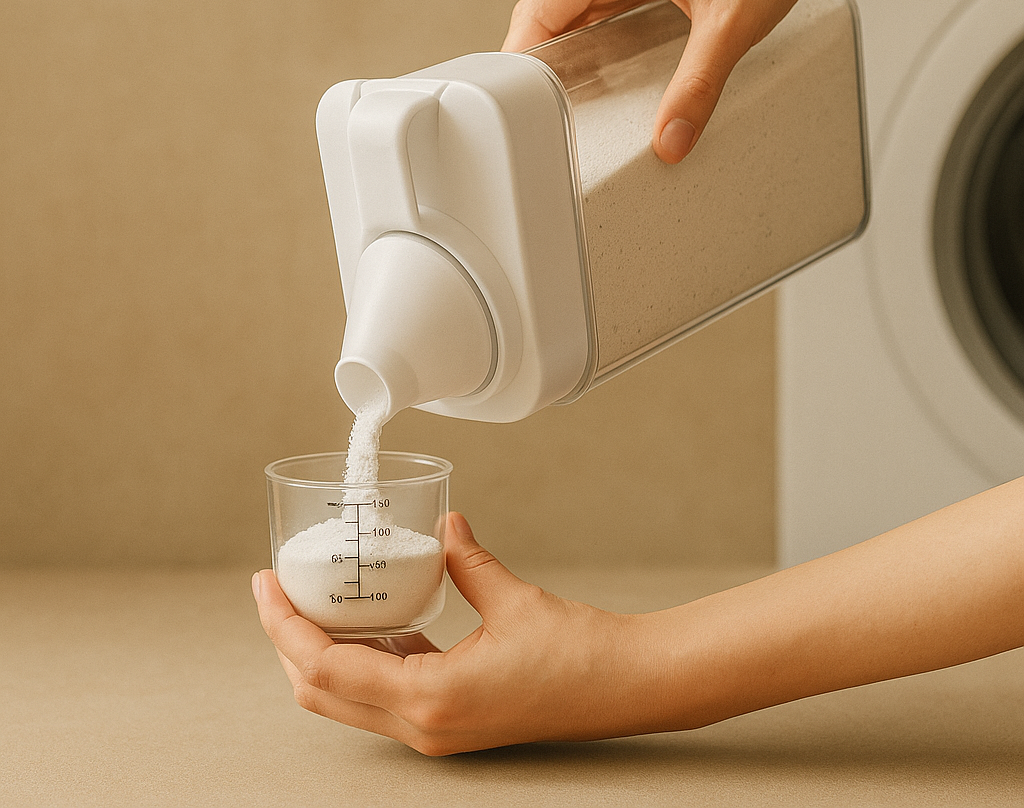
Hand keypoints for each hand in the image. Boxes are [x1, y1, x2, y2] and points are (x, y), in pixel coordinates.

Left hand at [252, 512, 664, 755]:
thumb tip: (444, 522)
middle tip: (275, 588)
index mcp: (430, 699)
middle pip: (322, 692)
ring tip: (310, 600)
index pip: (325, 669)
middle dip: (288, 639)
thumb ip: (467, 559)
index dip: (285, 627)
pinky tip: (369, 621)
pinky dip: (362, 658)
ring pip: (348, 697)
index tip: (266, 585)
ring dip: (320, 651)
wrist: (626, 688)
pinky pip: (384, 692)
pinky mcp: (450, 718)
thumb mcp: (513, 599)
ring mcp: (435, 728)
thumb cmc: (579, 654)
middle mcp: (423, 725)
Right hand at [502, 0, 824, 162]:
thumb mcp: (732, 24)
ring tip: (553, 103)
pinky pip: (594, 9)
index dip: (518, 62)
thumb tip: (672, 140)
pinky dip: (584, 42)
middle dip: (531, 65)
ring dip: (557, 54)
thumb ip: (698, 87)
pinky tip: (592, 73)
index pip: (539, 11)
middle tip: (532, 117)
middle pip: (543, 14)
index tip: (516, 106)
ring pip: (567, 12)